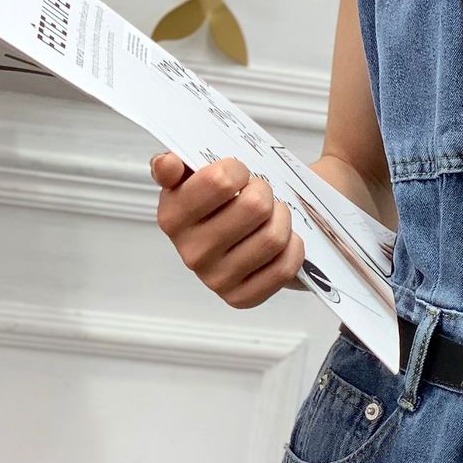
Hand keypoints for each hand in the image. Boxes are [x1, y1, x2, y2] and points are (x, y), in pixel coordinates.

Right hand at [151, 153, 303, 309]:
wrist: (237, 239)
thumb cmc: (214, 203)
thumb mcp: (189, 178)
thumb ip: (173, 166)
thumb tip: (168, 164)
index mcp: (172, 217)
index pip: (219, 181)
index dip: (239, 170)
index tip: (239, 174)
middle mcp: (191, 252)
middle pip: (254, 207)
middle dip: (265, 193)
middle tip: (261, 194)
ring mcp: (217, 279)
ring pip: (273, 238)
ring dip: (282, 219)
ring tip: (274, 215)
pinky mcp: (242, 298)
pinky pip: (283, 268)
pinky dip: (293, 249)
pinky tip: (285, 240)